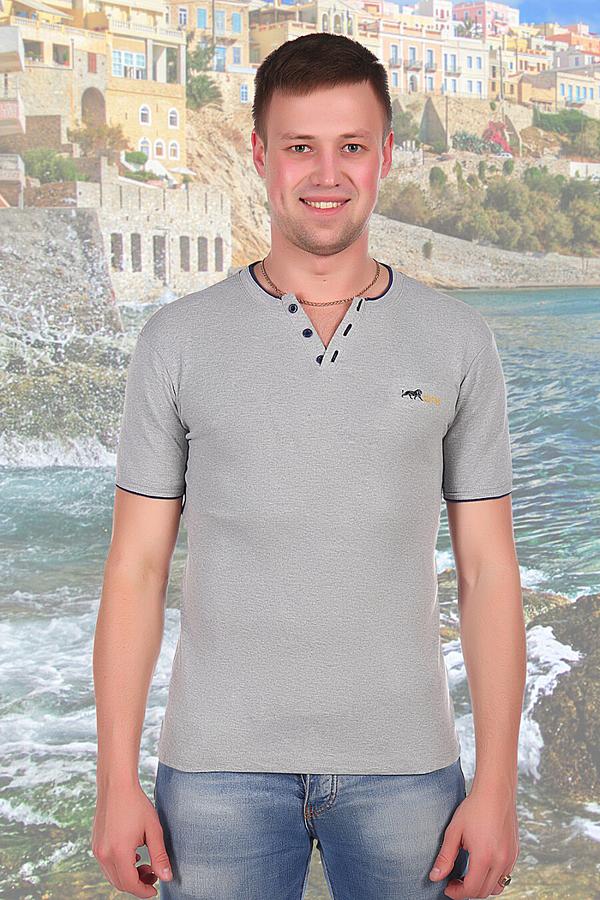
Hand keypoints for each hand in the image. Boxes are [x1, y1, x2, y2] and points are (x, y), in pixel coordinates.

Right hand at [91, 781, 173, 897]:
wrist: (116, 785)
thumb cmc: (137, 804)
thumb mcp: (153, 830)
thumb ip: (160, 856)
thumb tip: (167, 877)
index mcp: (118, 852)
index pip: (130, 884)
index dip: (144, 891)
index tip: (155, 889)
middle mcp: (103, 854)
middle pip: (120, 883)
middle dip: (138, 884)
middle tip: (153, 874)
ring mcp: (97, 849)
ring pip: (112, 875)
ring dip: (129, 876)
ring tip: (145, 863)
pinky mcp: (95, 844)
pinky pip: (107, 865)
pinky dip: (120, 867)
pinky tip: (133, 855)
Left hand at [428, 784, 518, 898]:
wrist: (496, 792)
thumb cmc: (474, 808)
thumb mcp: (454, 831)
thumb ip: (445, 857)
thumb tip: (434, 877)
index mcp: (484, 857)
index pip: (471, 889)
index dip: (457, 893)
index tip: (447, 887)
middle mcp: (501, 861)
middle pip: (484, 892)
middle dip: (468, 891)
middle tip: (455, 881)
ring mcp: (511, 858)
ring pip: (497, 887)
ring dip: (482, 886)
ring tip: (469, 875)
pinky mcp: (515, 853)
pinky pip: (505, 875)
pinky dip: (493, 877)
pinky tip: (482, 864)